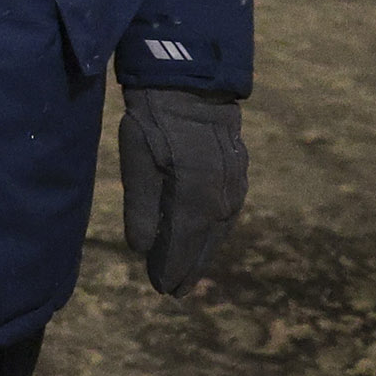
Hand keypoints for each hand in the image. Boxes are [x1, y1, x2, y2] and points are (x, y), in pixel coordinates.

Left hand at [118, 86, 247, 294]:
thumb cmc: (155, 121)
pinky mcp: (239, 175)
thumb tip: (140, 248)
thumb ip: (139, 207)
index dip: (170, 269)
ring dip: (204, 252)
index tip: (160, 288)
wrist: (191, 84)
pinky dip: (215, 231)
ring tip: (189, 273)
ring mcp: (234, 188)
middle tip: (173, 291)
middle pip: (203, 244)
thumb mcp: (136, 161)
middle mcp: (220, 200)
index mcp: (194, 200)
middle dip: (187, 268)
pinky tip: (207, 236)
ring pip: (218, 231)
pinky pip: (227, 214)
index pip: (181, 247)